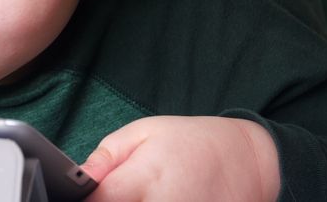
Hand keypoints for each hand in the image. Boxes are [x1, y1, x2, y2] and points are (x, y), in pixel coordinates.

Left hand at [80, 116, 279, 201]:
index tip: (79, 195)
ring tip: (142, 196)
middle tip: (115, 195)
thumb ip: (107, 157)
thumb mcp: (143, 132)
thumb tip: (78, 178)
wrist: (247, 160)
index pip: (97, 201)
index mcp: (145, 178)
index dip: (83, 199)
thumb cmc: (190, 143)